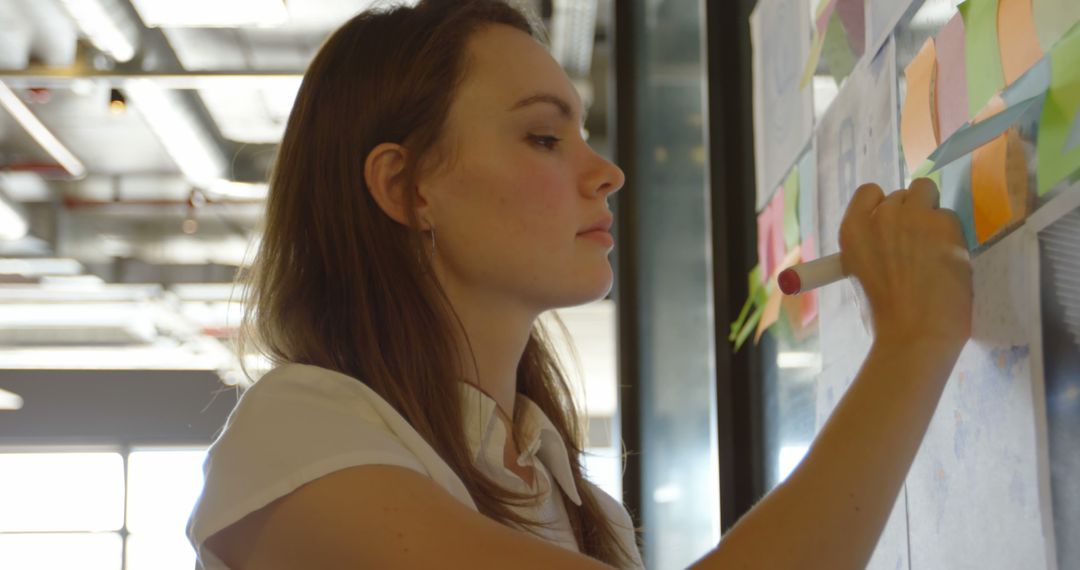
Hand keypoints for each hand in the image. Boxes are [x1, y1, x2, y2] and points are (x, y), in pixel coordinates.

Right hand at [838, 178, 972, 351]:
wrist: (914, 333)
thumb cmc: (884, 315)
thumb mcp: (860, 273)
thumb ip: (874, 245)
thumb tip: (893, 238)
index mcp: (853, 230)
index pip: (868, 192)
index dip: (883, 205)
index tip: (893, 224)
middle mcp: (881, 216)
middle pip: (902, 193)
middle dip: (912, 212)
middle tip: (919, 242)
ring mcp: (914, 217)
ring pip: (929, 193)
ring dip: (934, 214)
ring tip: (938, 247)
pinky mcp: (945, 224)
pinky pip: (953, 216)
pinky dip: (954, 235)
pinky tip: (951, 260)